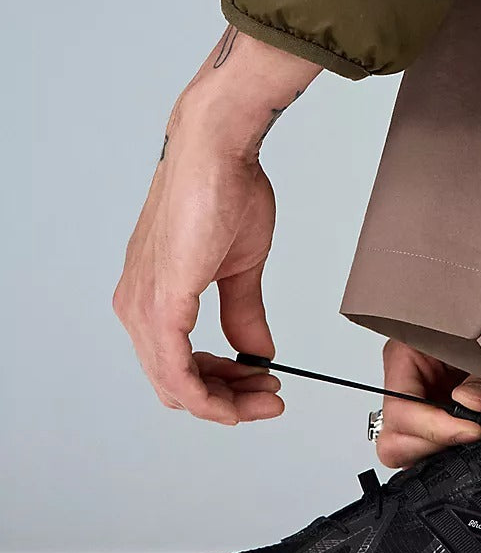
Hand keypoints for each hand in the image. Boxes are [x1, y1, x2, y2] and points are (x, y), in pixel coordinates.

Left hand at [114, 27, 320, 423]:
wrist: (215, 150)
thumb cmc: (223, 191)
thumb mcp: (240, 268)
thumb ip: (243, 315)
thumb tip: (256, 353)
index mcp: (153, 296)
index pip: (178, 366)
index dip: (222, 386)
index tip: (261, 384)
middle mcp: (136, 306)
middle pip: (175, 385)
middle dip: (229, 400)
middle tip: (271, 396)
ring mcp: (143, 308)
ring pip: (175, 387)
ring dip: (225, 402)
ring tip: (268, 394)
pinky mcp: (160, 305)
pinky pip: (176, 374)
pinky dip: (209, 397)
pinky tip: (238, 402)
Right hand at [376, 340, 480, 467]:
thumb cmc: (480, 327)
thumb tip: (472, 404)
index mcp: (402, 357)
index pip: (401, 410)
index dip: (435, 429)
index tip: (472, 431)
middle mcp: (402, 385)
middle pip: (392, 440)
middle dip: (429, 445)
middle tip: (467, 435)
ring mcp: (414, 405)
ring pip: (403, 449)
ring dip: (436, 449)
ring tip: (468, 433)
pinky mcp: (429, 419)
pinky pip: (424, 448)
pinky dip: (444, 449)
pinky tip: (466, 434)